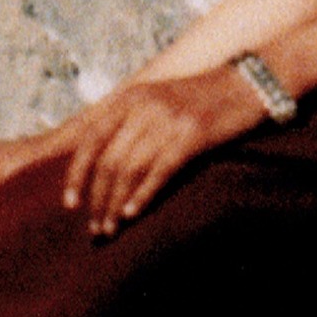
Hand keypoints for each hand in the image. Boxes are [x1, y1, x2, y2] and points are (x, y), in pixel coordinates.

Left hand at [59, 67, 267, 239]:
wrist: (246, 87)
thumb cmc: (199, 101)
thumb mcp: (156, 101)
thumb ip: (127, 123)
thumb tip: (98, 164)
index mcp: (130, 97)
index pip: (89, 139)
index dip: (76, 175)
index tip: (70, 204)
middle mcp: (144, 106)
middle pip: (108, 161)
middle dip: (97, 199)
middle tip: (95, 229)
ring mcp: (168, 120)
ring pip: (129, 170)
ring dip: (116, 205)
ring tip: (111, 229)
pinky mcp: (192, 136)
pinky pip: (159, 171)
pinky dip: (143, 196)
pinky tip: (133, 215)